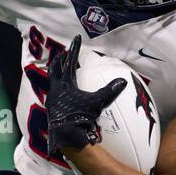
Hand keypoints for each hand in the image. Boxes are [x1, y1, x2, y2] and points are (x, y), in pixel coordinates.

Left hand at [46, 34, 127, 151]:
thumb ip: (109, 91)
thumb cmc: (79, 117)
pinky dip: (58, 88)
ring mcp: (52, 99)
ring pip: (52, 81)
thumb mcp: (96, 103)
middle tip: (62, 54)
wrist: (66, 135)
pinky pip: (54, 93)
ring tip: (60, 72)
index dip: (74, 49)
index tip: (76, 38)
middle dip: (59, 60)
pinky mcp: (52, 109)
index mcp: (66, 83)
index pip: (71, 61)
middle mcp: (56, 89)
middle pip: (55, 69)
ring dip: (56, 74)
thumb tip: (123, 81)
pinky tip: (63, 93)